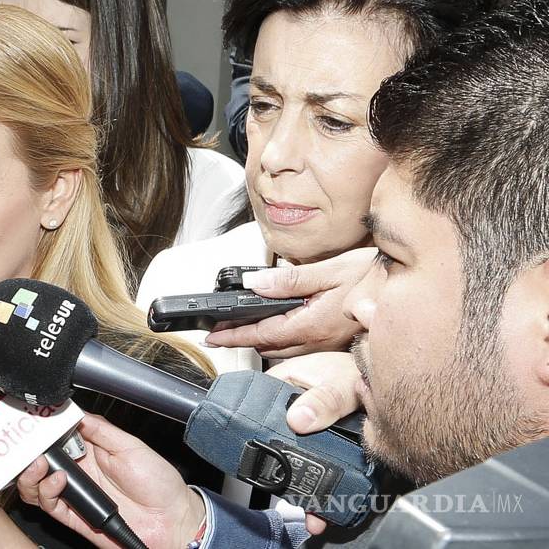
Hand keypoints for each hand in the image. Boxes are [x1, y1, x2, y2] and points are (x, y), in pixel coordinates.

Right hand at [16, 414, 204, 548]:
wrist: (171, 520)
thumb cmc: (159, 484)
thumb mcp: (130, 446)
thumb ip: (101, 430)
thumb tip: (75, 412)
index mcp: (91, 451)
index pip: (56, 437)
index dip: (42, 430)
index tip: (35, 421)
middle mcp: (79, 471)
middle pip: (40, 461)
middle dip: (28, 452)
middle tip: (28, 445)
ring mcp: (76, 494)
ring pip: (36, 485)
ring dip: (31, 473)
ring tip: (39, 464)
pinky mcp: (75, 516)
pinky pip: (49, 505)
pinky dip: (46, 492)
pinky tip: (58, 480)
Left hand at [205, 248, 375, 357]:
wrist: (408, 285)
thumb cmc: (375, 275)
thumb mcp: (329, 270)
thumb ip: (289, 280)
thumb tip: (255, 284)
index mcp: (311, 325)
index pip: (261, 334)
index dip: (233, 337)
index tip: (212, 338)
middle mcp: (318, 341)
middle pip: (269, 347)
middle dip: (242, 340)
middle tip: (220, 334)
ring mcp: (329, 345)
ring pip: (284, 350)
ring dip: (260, 342)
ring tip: (241, 332)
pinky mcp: (337, 342)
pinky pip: (301, 348)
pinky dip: (281, 341)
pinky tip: (277, 331)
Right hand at [266, 351, 363, 535]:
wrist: (388, 385)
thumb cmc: (359, 372)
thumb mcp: (342, 382)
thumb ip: (325, 400)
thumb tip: (298, 419)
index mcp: (282, 385)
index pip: (255, 408)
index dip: (253, 433)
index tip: (261, 459)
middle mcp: (289, 409)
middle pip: (274, 442)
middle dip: (280, 471)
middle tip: (287, 493)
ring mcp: (305, 429)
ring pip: (293, 459)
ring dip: (300, 485)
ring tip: (310, 510)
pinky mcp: (322, 444)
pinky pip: (313, 466)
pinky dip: (317, 488)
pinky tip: (324, 508)